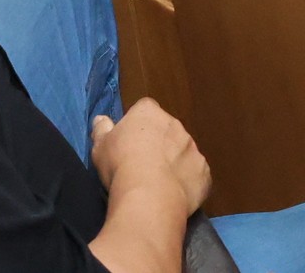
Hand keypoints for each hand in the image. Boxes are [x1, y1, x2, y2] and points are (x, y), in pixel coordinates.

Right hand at [90, 100, 214, 219]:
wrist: (150, 196)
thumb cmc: (120, 165)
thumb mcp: (100, 146)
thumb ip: (102, 129)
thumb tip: (102, 119)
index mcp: (149, 113)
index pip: (145, 110)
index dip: (138, 125)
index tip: (130, 142)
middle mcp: (175, 124)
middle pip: (167, 130)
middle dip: (159, 143)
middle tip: (144, 164)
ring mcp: (193, 148)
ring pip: (184, 152)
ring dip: (175, 162)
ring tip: (159, 183)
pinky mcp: (204, 173)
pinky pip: (196, 174)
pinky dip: (188, 181)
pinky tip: (175, 195)